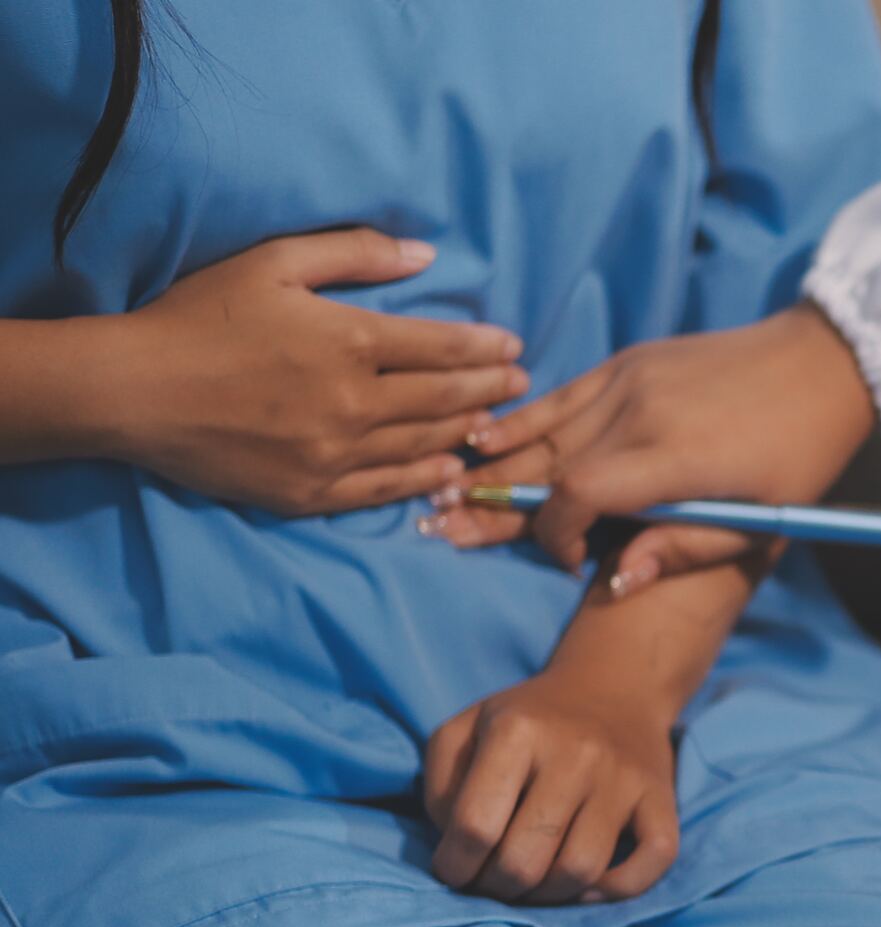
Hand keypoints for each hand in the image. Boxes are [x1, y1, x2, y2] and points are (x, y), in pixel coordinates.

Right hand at [102, 229, 527, 514]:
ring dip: (465, 434)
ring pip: (422, 446)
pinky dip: (424, 480)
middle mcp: (353, 403)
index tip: (513, 347)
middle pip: (444, 399)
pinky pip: (384, 490)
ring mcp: (335, 454)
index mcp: (349, 342)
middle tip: (520, 386)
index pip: (442, 348)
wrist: (134, 390)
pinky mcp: (311, 493)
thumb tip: (423, 254)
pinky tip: (448, 472)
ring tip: (494, 425)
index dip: (485, 348)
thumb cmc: (200, 317)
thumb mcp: (273, 262)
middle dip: (490, 391)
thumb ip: (352, 254)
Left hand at [420, 666, 680, 904]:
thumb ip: (440, 785)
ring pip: (581, 871)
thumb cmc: (529, 719)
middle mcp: (576, 754)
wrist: (615, 689)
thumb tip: (457, 845)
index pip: (475, 826)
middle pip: (526, 859)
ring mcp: (624, 779)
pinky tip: (588, 885)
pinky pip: (651, 863)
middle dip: (496, 887)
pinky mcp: (662, 799)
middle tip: (490, 881)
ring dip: (547, 896)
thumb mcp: (466, 729)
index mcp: (518, 731)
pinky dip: (616, 890)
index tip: (453, 869)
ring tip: (531, 884)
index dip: (454, 865)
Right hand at [430, 302, 874, 594]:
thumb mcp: (759, 524)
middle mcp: (640, 413)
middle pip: (547, 464)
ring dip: (494, 463)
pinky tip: (481, 438)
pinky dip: (521, 419)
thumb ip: (683, 551)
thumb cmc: (798, 461)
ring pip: (545, 430)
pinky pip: (562, 396)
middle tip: (444, 530)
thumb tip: (612, 582)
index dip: (555, 533)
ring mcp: (629, 380)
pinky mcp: (628, 363)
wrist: (819, 368)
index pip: (579, 495)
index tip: (567, 561)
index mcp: (674, 459)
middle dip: (496, 503)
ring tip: (446, 492)